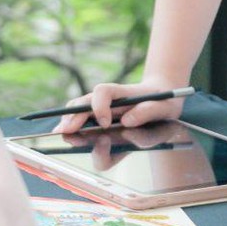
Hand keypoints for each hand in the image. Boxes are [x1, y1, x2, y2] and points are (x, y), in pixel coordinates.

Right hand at [54, 74, 186, 132]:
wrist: (164, 97)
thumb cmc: (164, 101)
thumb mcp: (165, 105)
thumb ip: (149, 111)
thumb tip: (127, 121)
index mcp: (124, 93)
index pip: (103, 92)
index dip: (100, 106)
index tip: (105, 123)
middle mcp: (109, 98)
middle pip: (84, 101)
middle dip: (75, 116)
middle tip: (68, 131)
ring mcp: (102, 107)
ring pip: (78, 108)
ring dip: (69, 120)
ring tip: (62, 132)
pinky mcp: (100, 117)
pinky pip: (80, 118)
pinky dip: (71, 125)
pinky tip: (66, 133)